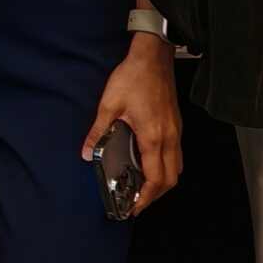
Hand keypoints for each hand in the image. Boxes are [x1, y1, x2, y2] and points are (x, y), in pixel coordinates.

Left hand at [83, 31, 182, 216]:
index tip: (134, 207)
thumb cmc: (133, 77)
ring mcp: (175, 131)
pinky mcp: (175, 125)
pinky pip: (176, 154)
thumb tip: (85, 152)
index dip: (146, 198)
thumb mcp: (109, 104)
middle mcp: (169, 138)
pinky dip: (166, 167)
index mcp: (153, 137)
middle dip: (156, 195)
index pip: (156, 178)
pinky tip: (150, 164)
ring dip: (163, 182)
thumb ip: (98, 131)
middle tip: (138, 202)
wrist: (153, 56)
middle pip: (171, 178)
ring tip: (143, 187)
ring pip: (176, 167)